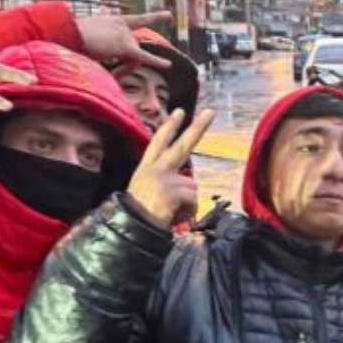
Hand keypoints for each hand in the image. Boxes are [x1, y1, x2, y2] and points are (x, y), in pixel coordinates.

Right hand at [77, 12, 173, 74]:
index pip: (137, 20)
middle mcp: (121, 25)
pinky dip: (156, 61)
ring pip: (133, 57)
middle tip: (115, 73)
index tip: (168, 15)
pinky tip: (167, 65)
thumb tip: (112, 61)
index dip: (154, 18)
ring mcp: (123, 34)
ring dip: (124, 69)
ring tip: (113, 74)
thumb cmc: (70, 37)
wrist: (66, 34)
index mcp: (113, 20)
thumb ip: (103, 46)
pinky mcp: (124, 46)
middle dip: (127, 63)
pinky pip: (144, 57)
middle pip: (134, 48)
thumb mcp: (89, 38)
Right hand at [126, 108, 214, 228]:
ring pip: (192, 186)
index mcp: (147, 168)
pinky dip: (189, 212)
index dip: (170, 126)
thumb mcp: (148, 193)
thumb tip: (190, 185)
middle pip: (182, 145)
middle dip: (197, 127)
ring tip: (171, 213)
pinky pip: (193, 200)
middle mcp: (155, 169)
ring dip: (188, 203)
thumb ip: (167, 183)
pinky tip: (173, 217)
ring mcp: (163, 178)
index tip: (180, 111)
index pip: (159, 142)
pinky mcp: (171, 190)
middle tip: (211, 112)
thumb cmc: (141, 216)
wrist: (131, 230)